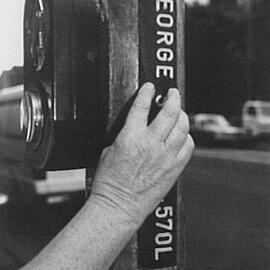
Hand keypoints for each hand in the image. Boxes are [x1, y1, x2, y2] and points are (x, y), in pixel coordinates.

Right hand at [91, 82, 193, 226]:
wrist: (118, 205)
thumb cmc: (111, 182)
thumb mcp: (110, 150)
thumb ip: (126, 135)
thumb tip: (136, 126)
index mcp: (130, 137)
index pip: (142, 106)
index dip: (147, 92)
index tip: (150, 87)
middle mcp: (150, 144)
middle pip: (169, 112)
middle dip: (173, 97)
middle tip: (173, 94)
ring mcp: (165, 155)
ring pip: (183, 127)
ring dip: (182, 115)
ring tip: (179, 112)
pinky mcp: (174, 168)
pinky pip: (188, 146)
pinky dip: (187, 137)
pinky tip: (182, 135)